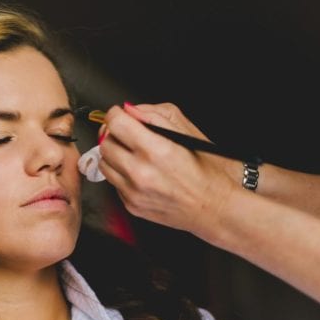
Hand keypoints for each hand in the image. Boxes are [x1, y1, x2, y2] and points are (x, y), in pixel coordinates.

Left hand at [98, 103, 240, 236]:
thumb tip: (132, 110)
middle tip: (126, 132)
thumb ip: (157, 117)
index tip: (119, 114)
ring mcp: (134, 191)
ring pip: (104, 163)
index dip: (116, 114)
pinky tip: (139, 171)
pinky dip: (121, 173)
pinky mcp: (131, 205)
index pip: (116, 124)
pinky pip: (113, 182)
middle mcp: (141, 173)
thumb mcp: (189, 134)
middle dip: (114, 133)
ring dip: (114, 153)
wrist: (214, 209)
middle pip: (105, 142)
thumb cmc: (208, 173)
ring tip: (132, 152)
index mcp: (157, 151)